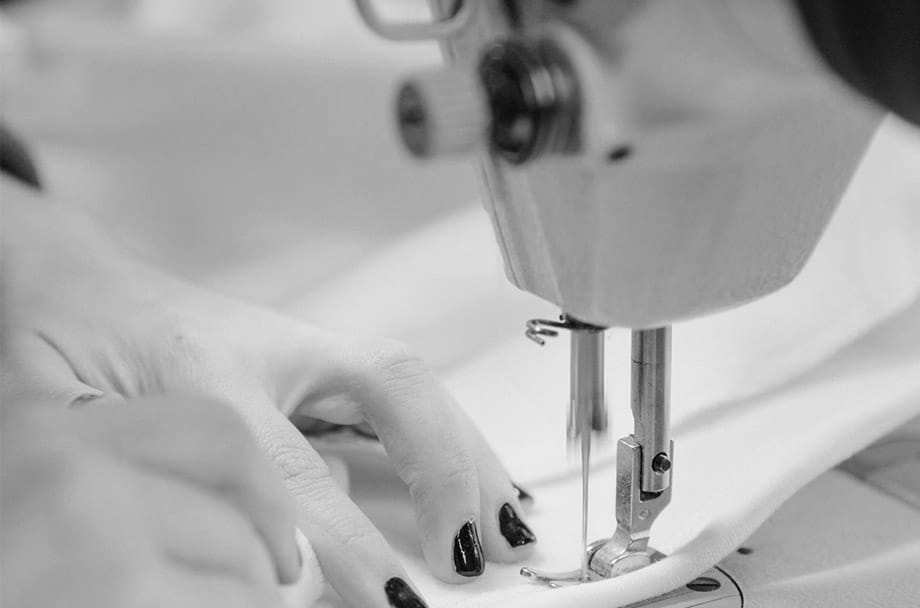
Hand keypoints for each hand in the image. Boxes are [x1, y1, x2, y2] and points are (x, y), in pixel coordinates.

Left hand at [1, 178, 536, 607]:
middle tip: (477, 549)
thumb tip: (256, 564)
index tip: (397, 598)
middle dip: (445, 472)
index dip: (351, 542)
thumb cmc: (64, 342)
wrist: (77, 281)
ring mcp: (303, 343)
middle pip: (388, 393)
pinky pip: (404, 387)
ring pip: (411, 382)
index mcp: (206, 371)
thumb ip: (138, 489)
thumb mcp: (61, 419)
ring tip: (508, 518)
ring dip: (467, 448)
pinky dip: (452, 432)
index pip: (296, 470)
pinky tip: (479, 473)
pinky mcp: (319, 352)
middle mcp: (273, 350)